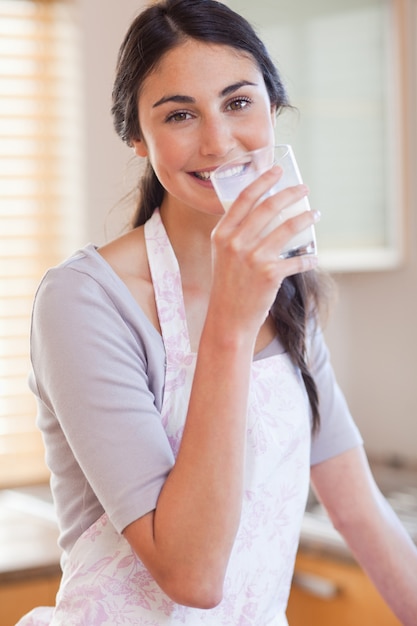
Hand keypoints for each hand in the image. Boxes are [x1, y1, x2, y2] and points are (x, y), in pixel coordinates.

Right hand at [210, 166, 319, 333]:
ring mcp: (253, 258)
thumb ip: (234, 234)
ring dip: (306, 218)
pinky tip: (313, 257)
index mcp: (222, 234)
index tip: (276, 170)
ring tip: (315, 214)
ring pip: (288, 228)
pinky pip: (297, 260)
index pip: (245, 198)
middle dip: (290, 193)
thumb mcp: (221, 256)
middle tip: (303, 188)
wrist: (228, 319)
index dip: (263, 180)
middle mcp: (235, 243)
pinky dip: (308, 259)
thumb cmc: (227, 287)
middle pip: (268, 207)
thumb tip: (261, 213)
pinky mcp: (269, 274)